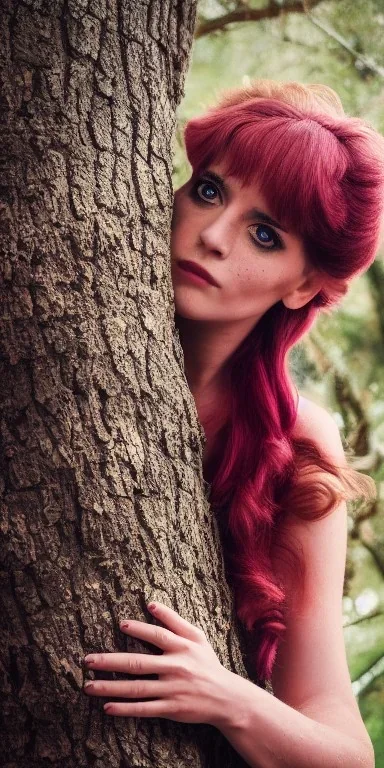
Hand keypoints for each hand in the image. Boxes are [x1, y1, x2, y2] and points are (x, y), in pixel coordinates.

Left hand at [83, 601, 233, 727]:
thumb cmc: (207, 664)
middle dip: (110, 662)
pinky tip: (108, 707)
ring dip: (110, 688)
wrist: (227, 698)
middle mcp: (176, 667)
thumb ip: (174, 620)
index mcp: (182, 647)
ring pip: (136, 688)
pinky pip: (144, 709)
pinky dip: (125, 709)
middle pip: (138, 663)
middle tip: (87, 660)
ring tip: (89, 685)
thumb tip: (150, 603)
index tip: (121, 624)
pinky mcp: (171, 709)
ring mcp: (173, 690)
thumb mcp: (197, 638)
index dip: (140, 629)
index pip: (158, 635)